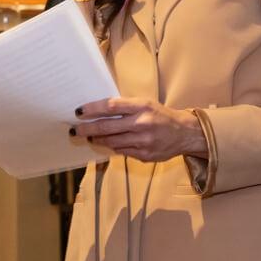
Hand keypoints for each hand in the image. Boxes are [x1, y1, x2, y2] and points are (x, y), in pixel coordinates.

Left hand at [70, 97, 206, 161]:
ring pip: (112, 142)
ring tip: (91, 136)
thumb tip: (98, 112)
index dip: (92, 109)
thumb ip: (125, 107)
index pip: (111, 106)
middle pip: (107, 126)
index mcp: (142, 106)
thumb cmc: (161, 115)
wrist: (185, 133)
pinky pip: (122, 151)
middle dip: (88, 128)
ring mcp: (143, 141)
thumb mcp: (145, 104)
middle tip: (75, 130)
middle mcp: (142, 123)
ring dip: (99, 139)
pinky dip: (113, 147)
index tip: (79, 112)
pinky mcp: (145, 155)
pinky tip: (108, 143)